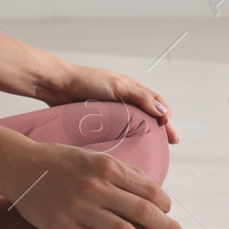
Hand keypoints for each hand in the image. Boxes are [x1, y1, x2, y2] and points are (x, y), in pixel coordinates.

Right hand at [8, 139, 186, 228]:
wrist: (20, 167)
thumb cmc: (60, 161)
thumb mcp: (94, 157)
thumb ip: (121, 172)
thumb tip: (151, 190)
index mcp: (108, 167)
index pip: (148, 189)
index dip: (165, 205)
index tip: (170, 215)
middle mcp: (98, 188)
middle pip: (142, 211)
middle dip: (167, 228)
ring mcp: (81, 210)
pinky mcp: (64, 228)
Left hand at [43, 63, 178, 143]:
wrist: (58, 85)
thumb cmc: (87, 81)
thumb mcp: (118, 87)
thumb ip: (141, 98)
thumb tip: (163, 111)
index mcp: (130, 88)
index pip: (155, 102)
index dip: (165, 116)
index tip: (170, 133)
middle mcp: (123, 97)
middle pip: (148, 113)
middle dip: (160, 128)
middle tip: (169, 143)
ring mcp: (111, 108)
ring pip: (134, 121)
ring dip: (145, 132)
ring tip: (151, 147)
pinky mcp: (98, 117)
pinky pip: (117, 127)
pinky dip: (126, 135)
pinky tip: (126, 146)